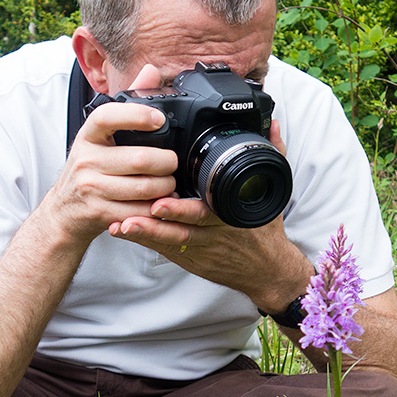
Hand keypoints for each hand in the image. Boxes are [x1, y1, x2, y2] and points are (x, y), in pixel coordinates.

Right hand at [43, 65, 178, 245]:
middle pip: (138, 159)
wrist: (62, 212)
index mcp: (88, 135)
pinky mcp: (99, 212)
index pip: (107, 116)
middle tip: (173, 163)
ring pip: (143, 187)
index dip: (136, 116)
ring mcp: (91, 188)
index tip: (159, 119)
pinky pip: (138, 211)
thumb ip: (126, 104)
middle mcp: (86, 160)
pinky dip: (155, 208)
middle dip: (166, 163)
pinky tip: (159, 203)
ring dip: (165, 187)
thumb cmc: (87, 170)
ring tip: (169, 184)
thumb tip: (150, 70)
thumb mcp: (98, 137)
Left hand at [106, 118, 311, 309]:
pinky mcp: (191, 260)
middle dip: (159, 223)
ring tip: (122, 224)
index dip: (182, 208)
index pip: (207, 211)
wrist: (266, 271)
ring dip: (146, 233)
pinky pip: (165, 251)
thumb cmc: (265, 231)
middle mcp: (215, 235)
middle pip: (184, 229)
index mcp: (231, 216)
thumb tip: (272, 125)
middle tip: (133, 214)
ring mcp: (201, 250)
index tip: (161, 200)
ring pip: (171, 242)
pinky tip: (123, 231)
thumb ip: (272, 156)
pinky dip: (144, 242)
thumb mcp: (273, 194)